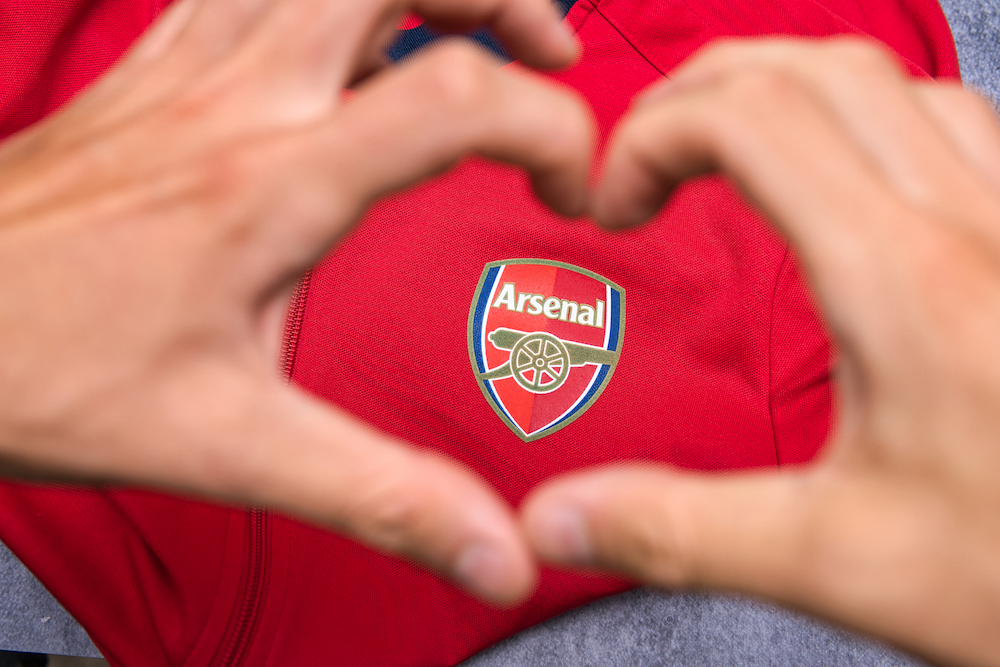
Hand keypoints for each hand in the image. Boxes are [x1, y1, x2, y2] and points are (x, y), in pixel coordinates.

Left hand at [0, 0, 593, 602]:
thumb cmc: (49, 372)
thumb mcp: (234, 447)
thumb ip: (384, 496)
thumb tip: (500, 552)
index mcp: (273, 185)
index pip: (457, 96)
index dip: (552, 128)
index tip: (570, 193)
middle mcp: (236, 98)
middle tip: (545, 53)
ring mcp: (188, 67)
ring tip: (473, 26)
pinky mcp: (154, 67)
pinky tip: (353, 30)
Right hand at [522, 38, 999, 664]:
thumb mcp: (838, 559)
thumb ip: (676, 529)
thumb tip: (550, 518)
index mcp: (903, 284)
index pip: (752, 121)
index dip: (654, 133)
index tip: (617, 199)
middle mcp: (972, 225)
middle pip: (814, 68)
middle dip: (703, 90)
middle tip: (649, 152)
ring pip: (893, 81)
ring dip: (787, 90)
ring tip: (726, 146)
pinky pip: (958, 123)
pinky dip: (871, 120)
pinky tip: (848, 177)